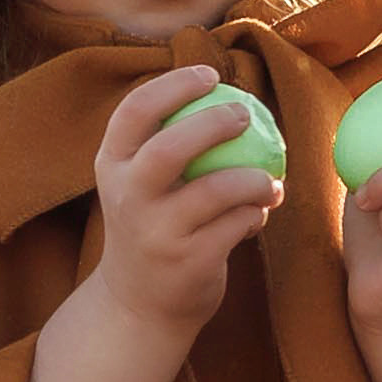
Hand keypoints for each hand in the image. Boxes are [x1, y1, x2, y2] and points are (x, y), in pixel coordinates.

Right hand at [89, 64, 283, 335]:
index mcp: (112, 166)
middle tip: (245, 114)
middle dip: (214, 123)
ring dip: (253, 178)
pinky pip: (237, 225)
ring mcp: (156, 234)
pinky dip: (255, 214)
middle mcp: (127, 198)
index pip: (135, 111)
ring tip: (270, 180)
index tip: (210, 75)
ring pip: (215, 190)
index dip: (174, 85)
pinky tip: (260, 212)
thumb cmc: (151, 226)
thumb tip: (229, 92)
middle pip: (169, 148)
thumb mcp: (139, 184)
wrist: (136, 306)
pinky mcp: (188, 263)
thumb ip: (166, 143)